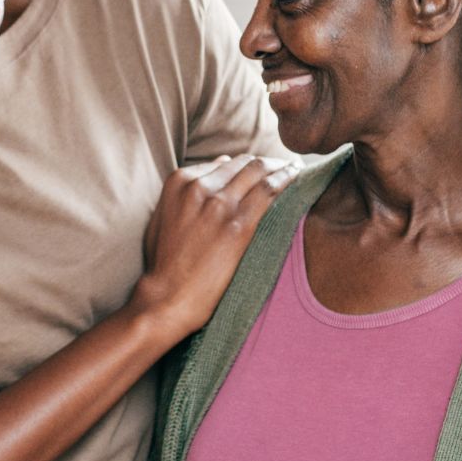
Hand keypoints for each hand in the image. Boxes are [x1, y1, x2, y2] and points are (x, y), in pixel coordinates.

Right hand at [134, 157, 296, 339]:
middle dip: (267, 163)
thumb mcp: (164, 219)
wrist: (167, 297)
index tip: (261, 171)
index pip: (224, 163)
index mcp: (179, 182)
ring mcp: (219, 204)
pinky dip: (287, 178)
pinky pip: (269, 191)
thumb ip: (187, 193)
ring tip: (296, 168)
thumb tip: (219, 167)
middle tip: (284, 166)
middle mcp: (199, 187)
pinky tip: (297, 176)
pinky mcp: (238, 225)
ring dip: (281, 166)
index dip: (245, 166)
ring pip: (259, 170)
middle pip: (243, 163)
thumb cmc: (165, 264)